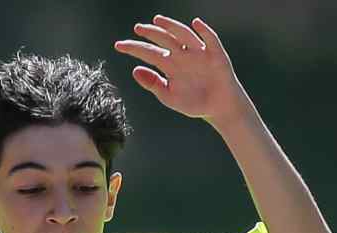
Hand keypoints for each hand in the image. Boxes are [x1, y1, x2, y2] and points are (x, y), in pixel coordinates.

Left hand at [114, 16, 247, 124]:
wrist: (218, 108)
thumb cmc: (194, 103)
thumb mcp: (169, 97)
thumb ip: (153, 84)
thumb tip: (135, 70)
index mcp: (169, 65)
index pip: (149, 52)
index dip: (134, 48)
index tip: (118, 46)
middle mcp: (182, 55)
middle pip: (164, 39)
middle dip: (150, 32)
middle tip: (137, 28)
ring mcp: (198, 52)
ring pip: (183, 34)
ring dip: (172, 26)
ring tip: (158, 21)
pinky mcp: (215, 54)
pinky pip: (210, 39)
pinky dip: (204, 30)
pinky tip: (196, 23)